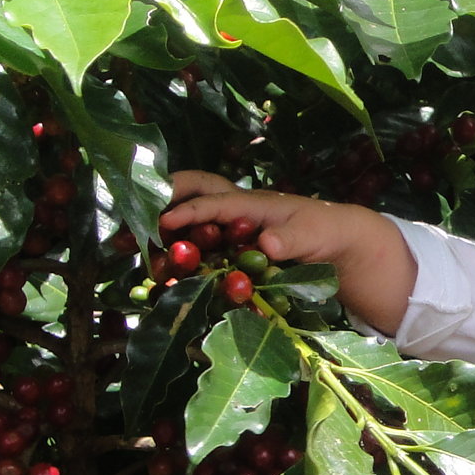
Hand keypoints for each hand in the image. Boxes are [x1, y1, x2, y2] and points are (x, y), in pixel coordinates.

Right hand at [160, 171, 416, 334]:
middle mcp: (234, 215)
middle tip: (134, 218)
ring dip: (166, 238)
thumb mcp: (316, 232)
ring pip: (190, 226)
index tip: (164, 225)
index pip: (215, 203)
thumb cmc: (327, 230)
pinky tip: (163, 280)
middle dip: (163, 199)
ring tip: (136, 254)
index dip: (189, 213)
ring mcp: (230, 234)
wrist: (341, 245)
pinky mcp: (231, 256)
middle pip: (193, 193)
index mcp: (252, 204)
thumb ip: (292, 237)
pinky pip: (201, 253)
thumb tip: (265, 244)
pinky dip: (181, 263)